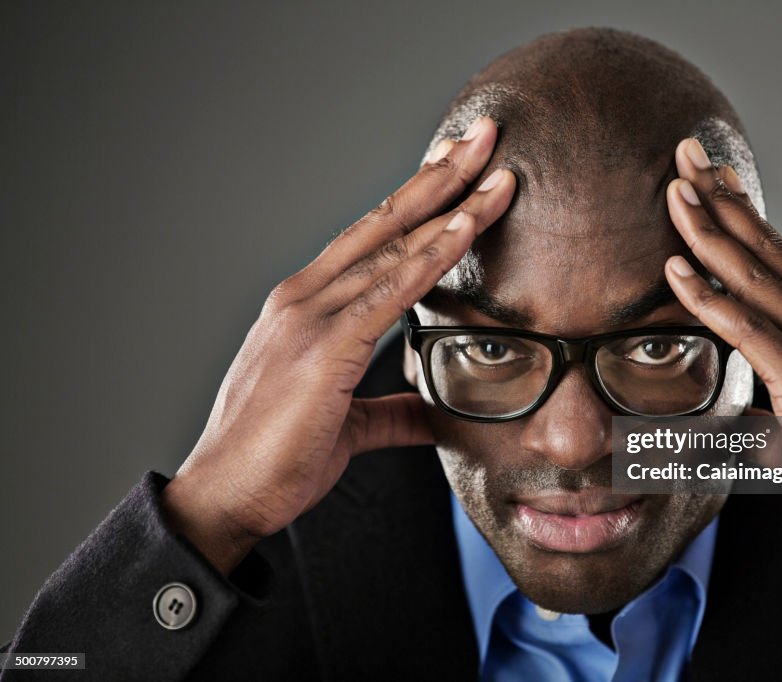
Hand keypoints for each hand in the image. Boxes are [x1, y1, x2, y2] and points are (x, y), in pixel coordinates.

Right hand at [161, 118, 515, 574]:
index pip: (373, 238)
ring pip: (394, 246)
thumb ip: (397, 408)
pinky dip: (432, 256)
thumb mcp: (351, 423)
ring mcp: (311, 316)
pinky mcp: (324, 347)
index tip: (458, 165)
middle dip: (440, 175)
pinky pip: (390, 291)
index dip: (419, 199)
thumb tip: (436, 409)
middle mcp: (306, 296)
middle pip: (387, 222)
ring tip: (494, 166)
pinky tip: (467, 226)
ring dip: (450, 202)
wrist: (226, 496)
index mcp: (308, 307)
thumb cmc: (277, 456)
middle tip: (485, 134)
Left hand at [664, 138, 781, 605]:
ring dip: (712, 236)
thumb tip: (732, 358)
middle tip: (684, 157)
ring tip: (674, 195)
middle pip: (774, 254)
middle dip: (726, 202)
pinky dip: (713, 301)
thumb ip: (774, 374)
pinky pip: (755, 336)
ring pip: (763, 284)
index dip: (744, 212)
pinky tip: (679, 273)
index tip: (708, 176)